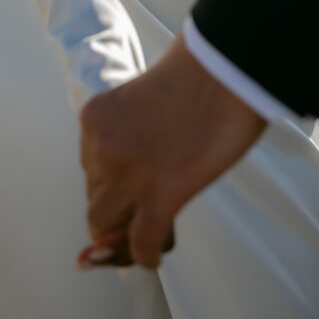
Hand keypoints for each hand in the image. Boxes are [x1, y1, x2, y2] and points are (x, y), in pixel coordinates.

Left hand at [79, 31, 266, 268]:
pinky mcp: (161, 194)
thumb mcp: (144, 96)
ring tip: (160, 224)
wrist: (227, 64)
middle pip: (96, 198)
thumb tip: (140, 163)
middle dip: (120, 208)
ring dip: (130, 231)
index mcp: (94, 117)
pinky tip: (159, 250)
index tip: (133, 188)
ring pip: (108, 226)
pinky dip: (147, 254)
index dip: (115, 183)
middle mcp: (100, 146)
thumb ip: (131, 128)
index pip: (90, 168)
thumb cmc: (197, 71)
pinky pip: (140, 244)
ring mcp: (127, 172)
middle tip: (148, 208)